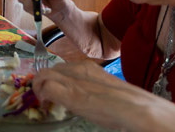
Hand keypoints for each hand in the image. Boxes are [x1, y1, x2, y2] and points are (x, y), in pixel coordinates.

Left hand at [31, 61, 156, 130]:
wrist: (135, 107)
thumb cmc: (128, 102)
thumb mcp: (106, 88)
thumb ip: (92, 87)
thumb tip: (86, 97)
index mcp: (87, 67)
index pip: (61, 67)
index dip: (53, 78)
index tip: (51, 88)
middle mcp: (77, 69)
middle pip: (49, 69)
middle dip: (42, 81)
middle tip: (43, 95)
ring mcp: (73, 81)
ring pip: (44, 75)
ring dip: (38, 87)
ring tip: (41, 100)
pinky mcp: (70, 94)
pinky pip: (46, 88)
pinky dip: (41, 94)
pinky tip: (45, 104)